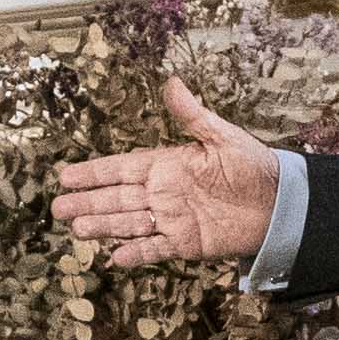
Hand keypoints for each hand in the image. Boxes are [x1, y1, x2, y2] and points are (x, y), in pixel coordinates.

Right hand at [49, 80, 286, 272]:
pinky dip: (136, 253)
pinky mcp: (186, 243)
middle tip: (58, 207)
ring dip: (104, 227)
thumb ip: (192, 115)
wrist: (279, 203)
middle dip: (88, 202)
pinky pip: (155, 248)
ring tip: (77, 229)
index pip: (122, 168)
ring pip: (129, 223)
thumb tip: (172, 81)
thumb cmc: (253, 165)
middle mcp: (163, 193)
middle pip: (117, 198)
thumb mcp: (222, 136)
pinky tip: (114, 257)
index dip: (94, 173)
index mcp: (167, 165)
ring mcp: (172, 219)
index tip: (66, 175)